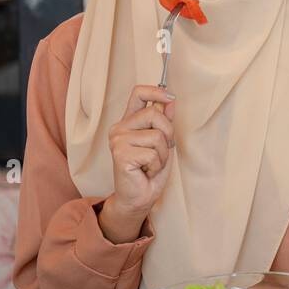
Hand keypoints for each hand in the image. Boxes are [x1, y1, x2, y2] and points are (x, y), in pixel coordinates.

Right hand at [100, 85, 175, 241]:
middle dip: (168, 134)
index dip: (156, 91)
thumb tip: (170, 101)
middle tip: (161, 151)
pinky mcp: (120, 154)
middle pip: (154, 114)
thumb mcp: (162, 142)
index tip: (170, 97)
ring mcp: (118, 140)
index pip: (138, 93)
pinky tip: (145, 171)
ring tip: (151, 164)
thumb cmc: (149, 170)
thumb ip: (164, 121)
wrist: (139, 197)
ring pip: (157, 136)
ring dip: (162, 155)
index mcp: (129, 122)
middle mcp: (120, 128)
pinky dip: (156, 165)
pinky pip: (152, 154)